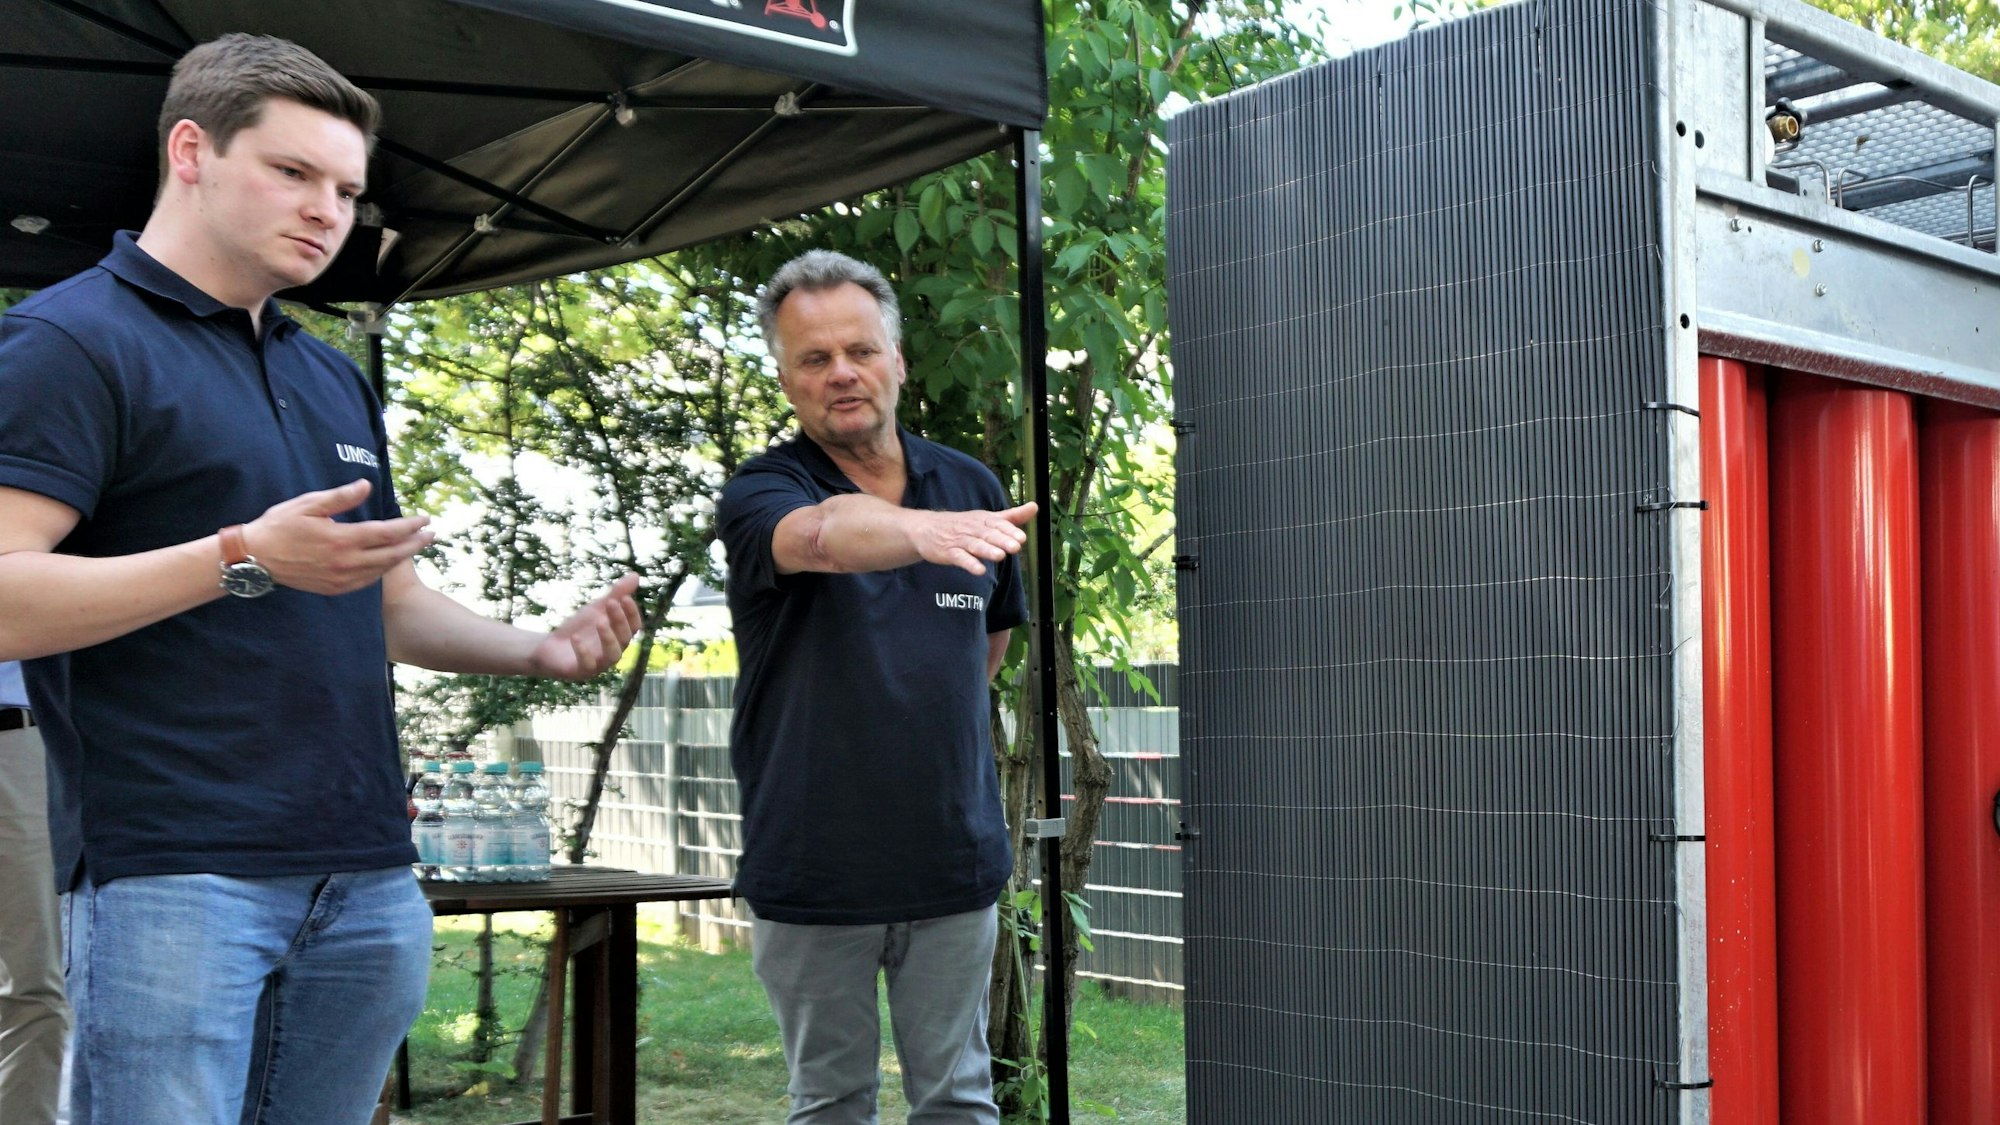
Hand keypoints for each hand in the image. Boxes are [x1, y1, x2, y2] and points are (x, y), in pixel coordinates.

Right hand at [244, 480, 433, 594]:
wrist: (255, 558)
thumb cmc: (279, 526)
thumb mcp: (308, 504)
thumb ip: (340, 497)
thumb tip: (367, 485)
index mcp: (342, 539)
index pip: (386, 533)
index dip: (409, 526)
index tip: (425, 519)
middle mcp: (346, 562)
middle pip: (391, 554)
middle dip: (414, 544)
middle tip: (432, 534)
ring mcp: (341, 579)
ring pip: (381, 569)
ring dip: (402, 557)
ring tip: (416, 546)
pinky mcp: (334, 588)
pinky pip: (367, 581)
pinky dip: (382, 570)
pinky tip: (388, 562)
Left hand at [528, 573, 643, 681]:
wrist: (549, 647)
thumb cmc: (578, 628)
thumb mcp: (596, 608)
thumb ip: (615, 594)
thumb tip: (636, 575)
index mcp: (620, 638)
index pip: (634, 626)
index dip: (631, 613)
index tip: (624, 597)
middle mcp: (613, 652)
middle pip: (625, 639)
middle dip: (619, 620)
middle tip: (610, 603)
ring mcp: (598, 665)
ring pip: (612, 655)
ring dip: (609, 638)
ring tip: (600, 621)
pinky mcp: (580, 672)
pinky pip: (587, 665)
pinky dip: (583, 652)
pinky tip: (576, 638)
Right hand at [913, 502, 1035, 574]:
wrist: (926, 528)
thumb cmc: (962, 525)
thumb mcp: (987, 518)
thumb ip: (1012, 516)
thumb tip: (1035, 506)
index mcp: (983, 519)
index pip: (998, 524)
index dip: (1010, 531)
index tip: (1022, 538)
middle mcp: (973, 528)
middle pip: (988, 534)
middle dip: (1002, 540)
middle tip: (1016, 546)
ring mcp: (959, 540)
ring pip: (975, 545)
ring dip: (987, 550)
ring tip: (1000, 556)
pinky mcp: (948, 552)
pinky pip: (959, 558)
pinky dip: (969, 563)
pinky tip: (979, 570)